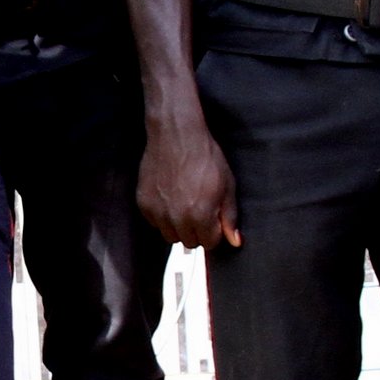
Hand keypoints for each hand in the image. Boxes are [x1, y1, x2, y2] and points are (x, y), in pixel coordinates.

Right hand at [136, 113, 240, 249]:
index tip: (213, 217)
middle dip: (197, 231)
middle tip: (199, 209)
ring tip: (183, 204)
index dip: (214, 231)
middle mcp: (177, 219)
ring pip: (170, 236)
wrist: (176, 135)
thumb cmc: (205, 157)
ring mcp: (157, 213)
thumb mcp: (227, 186)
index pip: (209, 243)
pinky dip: (162, 216)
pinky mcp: (144, 204)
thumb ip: (230, 217)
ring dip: (179, 227)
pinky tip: (169, 198)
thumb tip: (235, 242)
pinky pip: (155, 223)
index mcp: (200, 216)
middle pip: (189, 243)